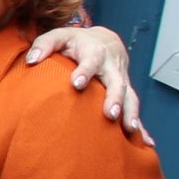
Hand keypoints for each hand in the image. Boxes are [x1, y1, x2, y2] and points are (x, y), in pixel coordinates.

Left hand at [24, 25, 150, 144]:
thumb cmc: (75, 42)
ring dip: (131, 113)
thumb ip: (44, 44)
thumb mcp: (59, 36)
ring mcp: (122, 81)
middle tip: (110, 114)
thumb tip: (31, 60)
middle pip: (117, 83)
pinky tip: (146, 143)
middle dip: (115, 98)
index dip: (85, 71)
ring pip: (130, 97)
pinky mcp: (126, 93)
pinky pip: (134, 109)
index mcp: (95, 53)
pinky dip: (143, 126)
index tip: (77, 83)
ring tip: (130, 130)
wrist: (105, 41)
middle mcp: (112, 68)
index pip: (91, 61)